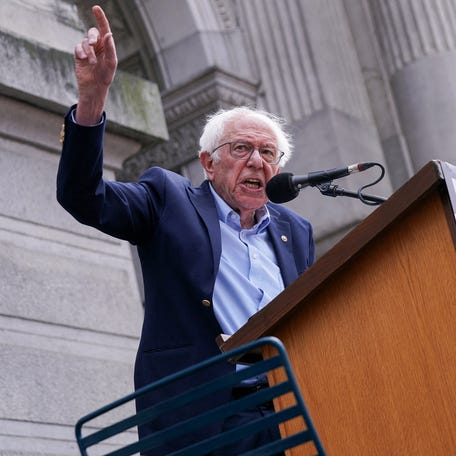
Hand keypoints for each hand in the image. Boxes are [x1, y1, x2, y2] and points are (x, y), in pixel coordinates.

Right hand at [74, 5, 117, 124]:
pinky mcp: (79, 56)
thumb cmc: (105, 77)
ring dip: (88, 51)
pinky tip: (84, 59)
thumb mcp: (111, 63)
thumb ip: (110, 48)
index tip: (96, 8)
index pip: (104, 29)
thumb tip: (108, 33)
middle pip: (92, 32)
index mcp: (107, 46)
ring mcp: (87, 50)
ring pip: (85, 41)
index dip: (100, 18)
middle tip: (93, 44)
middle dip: (92, 37)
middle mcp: (97, 46)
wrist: (94, 88)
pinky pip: (78, 47)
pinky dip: (81, 52)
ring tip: (92, 62)